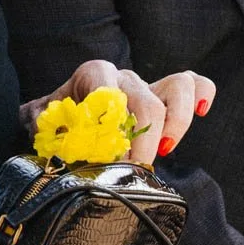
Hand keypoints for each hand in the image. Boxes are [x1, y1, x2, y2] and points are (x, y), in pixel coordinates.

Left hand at [19, 60, 214, 163]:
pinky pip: (194, 84)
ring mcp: (148, 86)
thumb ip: (41, 122)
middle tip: (134, 168)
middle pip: (146, 101)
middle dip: (144, 140)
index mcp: (93, 76)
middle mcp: (124, 78)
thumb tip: (51, 129)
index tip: (107, 155)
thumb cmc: (55, 119)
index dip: (110, 121)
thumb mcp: (40, 120)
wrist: (62, 116)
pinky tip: (202, 113)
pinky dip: (202, 95)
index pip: (107, 85)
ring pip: (179, 86)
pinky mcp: (165, 98)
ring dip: (176, 123)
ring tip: (165, 149)